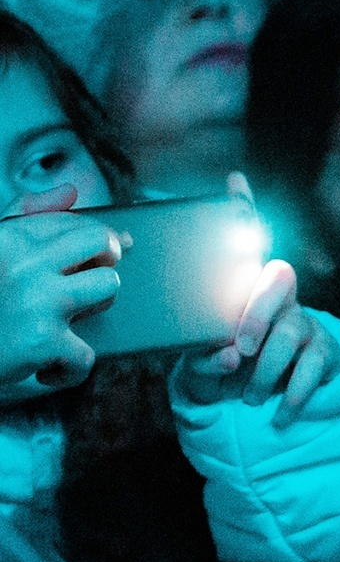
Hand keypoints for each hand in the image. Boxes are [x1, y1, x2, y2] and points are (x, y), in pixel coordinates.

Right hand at [0, 207, 119, 405]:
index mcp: (6, 237)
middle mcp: (24, 262)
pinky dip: (70, 369)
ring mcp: (37, 301)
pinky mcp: (43, 341)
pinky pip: (88, 353)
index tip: (94, 253)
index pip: (71, 221)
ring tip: (63, 320)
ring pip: (108, 287)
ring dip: (93, 308)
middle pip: (103, 242)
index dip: (90, 237)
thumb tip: (70, 192)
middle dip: (104, 261)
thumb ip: (23, 216)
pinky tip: (47, 368)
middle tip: (84, 282)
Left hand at [172, 259, 339, 427]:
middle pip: (283, 292)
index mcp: (254, 298)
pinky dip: (293, 396)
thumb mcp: (204, 366)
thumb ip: (207, 360)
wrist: (254, 397)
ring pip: (291, 335)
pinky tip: (280, 414)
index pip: (271, 273)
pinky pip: (313, 370)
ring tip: (250, 399)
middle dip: (258, 321)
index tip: (239, 340)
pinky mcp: (327, 356)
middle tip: (241, 356)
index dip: (258, 299)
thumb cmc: (225, 369)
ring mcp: (310, 329)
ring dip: (266, 372)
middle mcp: (287, 307)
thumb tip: (231, 357)